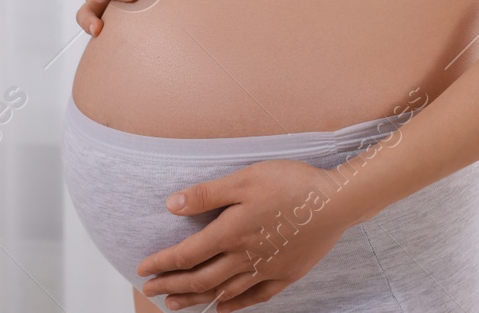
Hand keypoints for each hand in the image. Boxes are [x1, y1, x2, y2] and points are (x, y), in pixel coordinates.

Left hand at [136, 159, 360, 310]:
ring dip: (195, 298)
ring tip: (174, 303)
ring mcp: (266, 270)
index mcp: (230, 232)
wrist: (336, 202)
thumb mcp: (244, 178)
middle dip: (171, 285)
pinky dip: (235, 304)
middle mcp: (244, 257)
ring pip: (223, 291)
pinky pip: (255, 297)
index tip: (143, 270)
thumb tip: (171, 205)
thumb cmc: (290, 184)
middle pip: (199, 278)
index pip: (186, 254)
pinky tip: (223, 307)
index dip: (162, 263)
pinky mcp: (286, 274)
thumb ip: (207, 194)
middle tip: (150, 291)